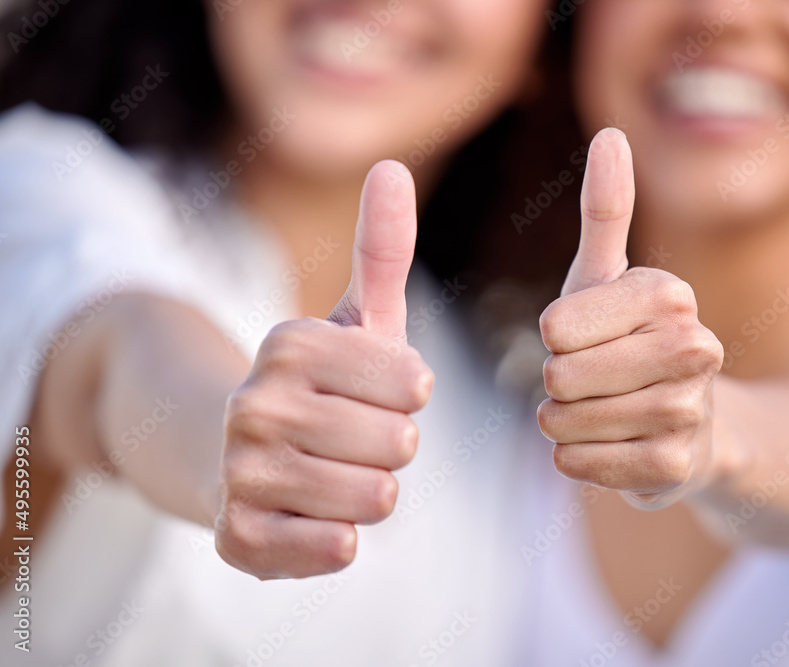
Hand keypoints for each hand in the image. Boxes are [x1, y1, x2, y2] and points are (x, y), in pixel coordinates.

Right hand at [215, 161, 433, 578]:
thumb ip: (381, 248)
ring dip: (374, 491)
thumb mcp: (357, 317)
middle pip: (399, 445)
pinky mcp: (237, 536)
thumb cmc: (322, 384)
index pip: (411, 385)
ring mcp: (240, 472)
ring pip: (373, 498)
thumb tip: (391, 167)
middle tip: (353, 438)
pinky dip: (340, 538)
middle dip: (393, 446)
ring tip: (339, 473)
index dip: (408, 397)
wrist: (234, 452)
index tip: (379, 393)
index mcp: (291, 344)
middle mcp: (256, 403)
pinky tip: (319, 518)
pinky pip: (330, 549)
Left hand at [537, 129, 724, 508]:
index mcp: (668, 294)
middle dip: (556, 384)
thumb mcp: (606, 278)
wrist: (690, 423)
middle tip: (589, 381)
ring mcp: (691, 409)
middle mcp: (693, 346)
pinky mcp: (679, 466)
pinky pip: (582, 464)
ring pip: (568, 423)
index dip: (556, 339)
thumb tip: (612, 135)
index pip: (556, 327)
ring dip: (561, 424)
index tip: (585, 338)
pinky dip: (575, 459)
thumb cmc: (628, 343)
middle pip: (561, 376)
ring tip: (595, 413)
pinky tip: (603, 446)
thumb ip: (606, 210)